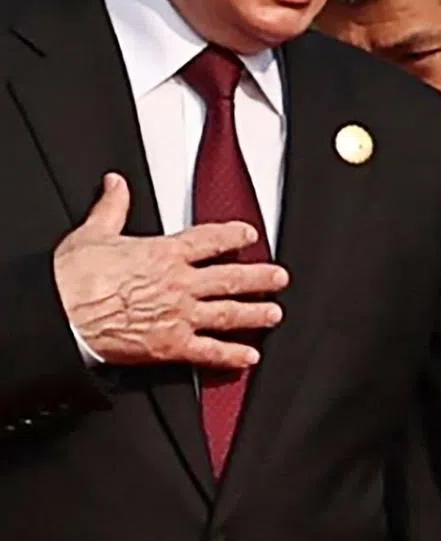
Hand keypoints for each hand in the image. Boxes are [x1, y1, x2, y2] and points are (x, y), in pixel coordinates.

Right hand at [53, 173, 287, 369]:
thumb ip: (113, 207)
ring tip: (274, 314)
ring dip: (255, 314)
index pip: (211, 240)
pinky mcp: (170, 346)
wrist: (59, 314)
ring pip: (228, 314)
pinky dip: (231, 355)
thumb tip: (115, 183)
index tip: (250, 236)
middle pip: (231, 278)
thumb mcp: (94, 232)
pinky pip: (208, 351)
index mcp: (165, 253)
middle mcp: (180, 283)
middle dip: (260, 278)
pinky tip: (249, 357)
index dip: (234, 237)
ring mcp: (179, 315)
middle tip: (280, 278)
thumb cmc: (73, 277)